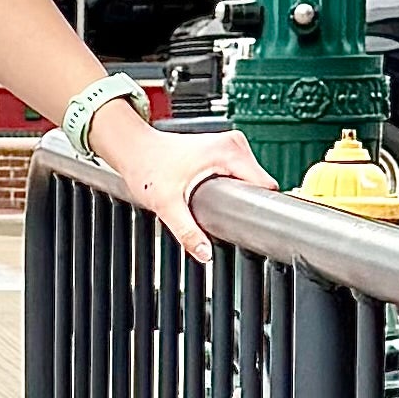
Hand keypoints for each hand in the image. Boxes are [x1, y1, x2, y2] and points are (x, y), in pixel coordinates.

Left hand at [85, 111, 275, 265]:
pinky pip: (240, 173)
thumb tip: (205, 253)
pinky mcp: (223, 150)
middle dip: (246, 203)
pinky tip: (215, 195)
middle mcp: (234, 144)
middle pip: (259, 183)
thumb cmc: (147, 167)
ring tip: (214, 204)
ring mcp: (230, 145)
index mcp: (229, 151)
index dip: (260, 206)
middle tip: (223, 215)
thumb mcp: (167, 205)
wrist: (133, 149)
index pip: (265, 185)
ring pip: (250, 179)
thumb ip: (188, 231)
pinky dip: (232, 187)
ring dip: (239, 195)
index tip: (248, 221)